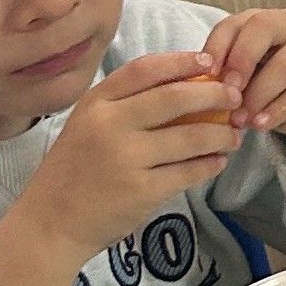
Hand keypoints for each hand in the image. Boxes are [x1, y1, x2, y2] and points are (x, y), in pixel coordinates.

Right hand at [0, 52, 238, 285]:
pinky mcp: (143, 191)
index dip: (182, 62)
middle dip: (215, 95)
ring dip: (221, 133)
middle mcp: (110, 125)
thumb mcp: (87, 124)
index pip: (145, 69)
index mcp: (96, 103)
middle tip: (235, 99)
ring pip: (191, 135)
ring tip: (233, 135)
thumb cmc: (73, 171)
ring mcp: (127, 158)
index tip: (210, 63)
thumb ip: (125, 105)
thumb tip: (185, 86)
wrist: (51, 223)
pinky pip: (189, 171)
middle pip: (176, 98)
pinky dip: (210, 164)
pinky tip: (218, 160)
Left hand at [201, 8, 285, 168]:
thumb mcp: (245, 78)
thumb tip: (196, 87)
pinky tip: (261, 125)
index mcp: (264, 21)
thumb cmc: (272, 91)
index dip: (217, 47)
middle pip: (263, 27)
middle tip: (226, 93)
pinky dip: (278, 110)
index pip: (234, 23)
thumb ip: (226, 75)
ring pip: (285, 64)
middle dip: (240, 60)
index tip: (206, 76)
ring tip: (239, 120)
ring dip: (257, 95)